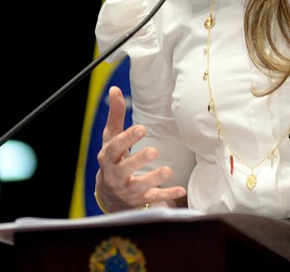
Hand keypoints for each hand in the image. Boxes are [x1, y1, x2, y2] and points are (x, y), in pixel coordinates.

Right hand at [94, 86, 186, 210]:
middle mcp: (115, 175)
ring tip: (168, 170)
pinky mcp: (139, 200)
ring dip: (153, 178)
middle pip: (124, 169)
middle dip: (138, 160)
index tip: (141, 129)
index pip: (115, 148)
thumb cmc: (113, 158)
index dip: (127, 139)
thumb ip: (115, 115)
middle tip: (154, 151)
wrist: (109, 193)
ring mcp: (127, 189)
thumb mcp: (111, 138)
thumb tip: (114, 89)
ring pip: (139, 186)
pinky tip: (180, 189)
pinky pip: (153, 198)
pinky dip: (166, 195)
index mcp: (108, 157)